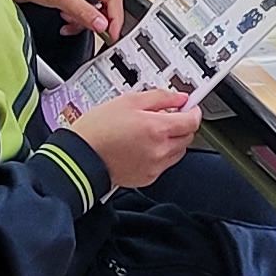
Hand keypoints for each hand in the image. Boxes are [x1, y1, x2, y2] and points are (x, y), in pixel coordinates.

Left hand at [0, 0, 122, 39]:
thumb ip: (83, 12)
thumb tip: (101, 24)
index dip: (115, 17)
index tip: (113, 34)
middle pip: (102, 4)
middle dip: (94, 20)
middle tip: (91, 31)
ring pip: (88, 10)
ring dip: (81, 21)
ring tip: (69, 24)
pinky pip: (76, 10)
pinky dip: (72, 19)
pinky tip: (64, 22)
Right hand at [71, 88, 201, 188]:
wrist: (82, 156)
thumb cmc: (98, 129)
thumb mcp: (129, 100)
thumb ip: (159, 97)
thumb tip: (179, 98)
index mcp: (158, 129)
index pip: (192, 120)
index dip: (193, 110)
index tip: (189, 106)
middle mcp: (160, 150)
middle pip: (188, 136)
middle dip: (181, 124)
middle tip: (166, 116)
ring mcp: (155, 166)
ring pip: (178, 151)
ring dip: (172, 140)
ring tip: (150, 131)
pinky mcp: (148, 178)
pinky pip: (164, 164)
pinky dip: (160, 154)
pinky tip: (142, 146)